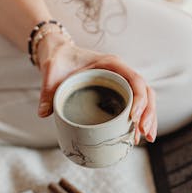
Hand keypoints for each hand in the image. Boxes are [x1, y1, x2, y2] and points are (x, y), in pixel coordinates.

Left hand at [36, 33, 157, 142]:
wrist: (59, 54)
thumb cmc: (58, 60)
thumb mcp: (51, 72)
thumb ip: (48, 90)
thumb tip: (43, 113)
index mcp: (111, 64)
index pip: (134, 79)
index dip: (139, 99)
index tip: (133, 117)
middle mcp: (121, 72)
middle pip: (145, 91)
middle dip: (148, 113)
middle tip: (143, 134)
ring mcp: (121, 82)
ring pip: (145, 99)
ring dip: (148, 118)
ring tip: (146, 138)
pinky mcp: (117, 92)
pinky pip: (136, 104)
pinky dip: (140, 118)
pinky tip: (138, 135)